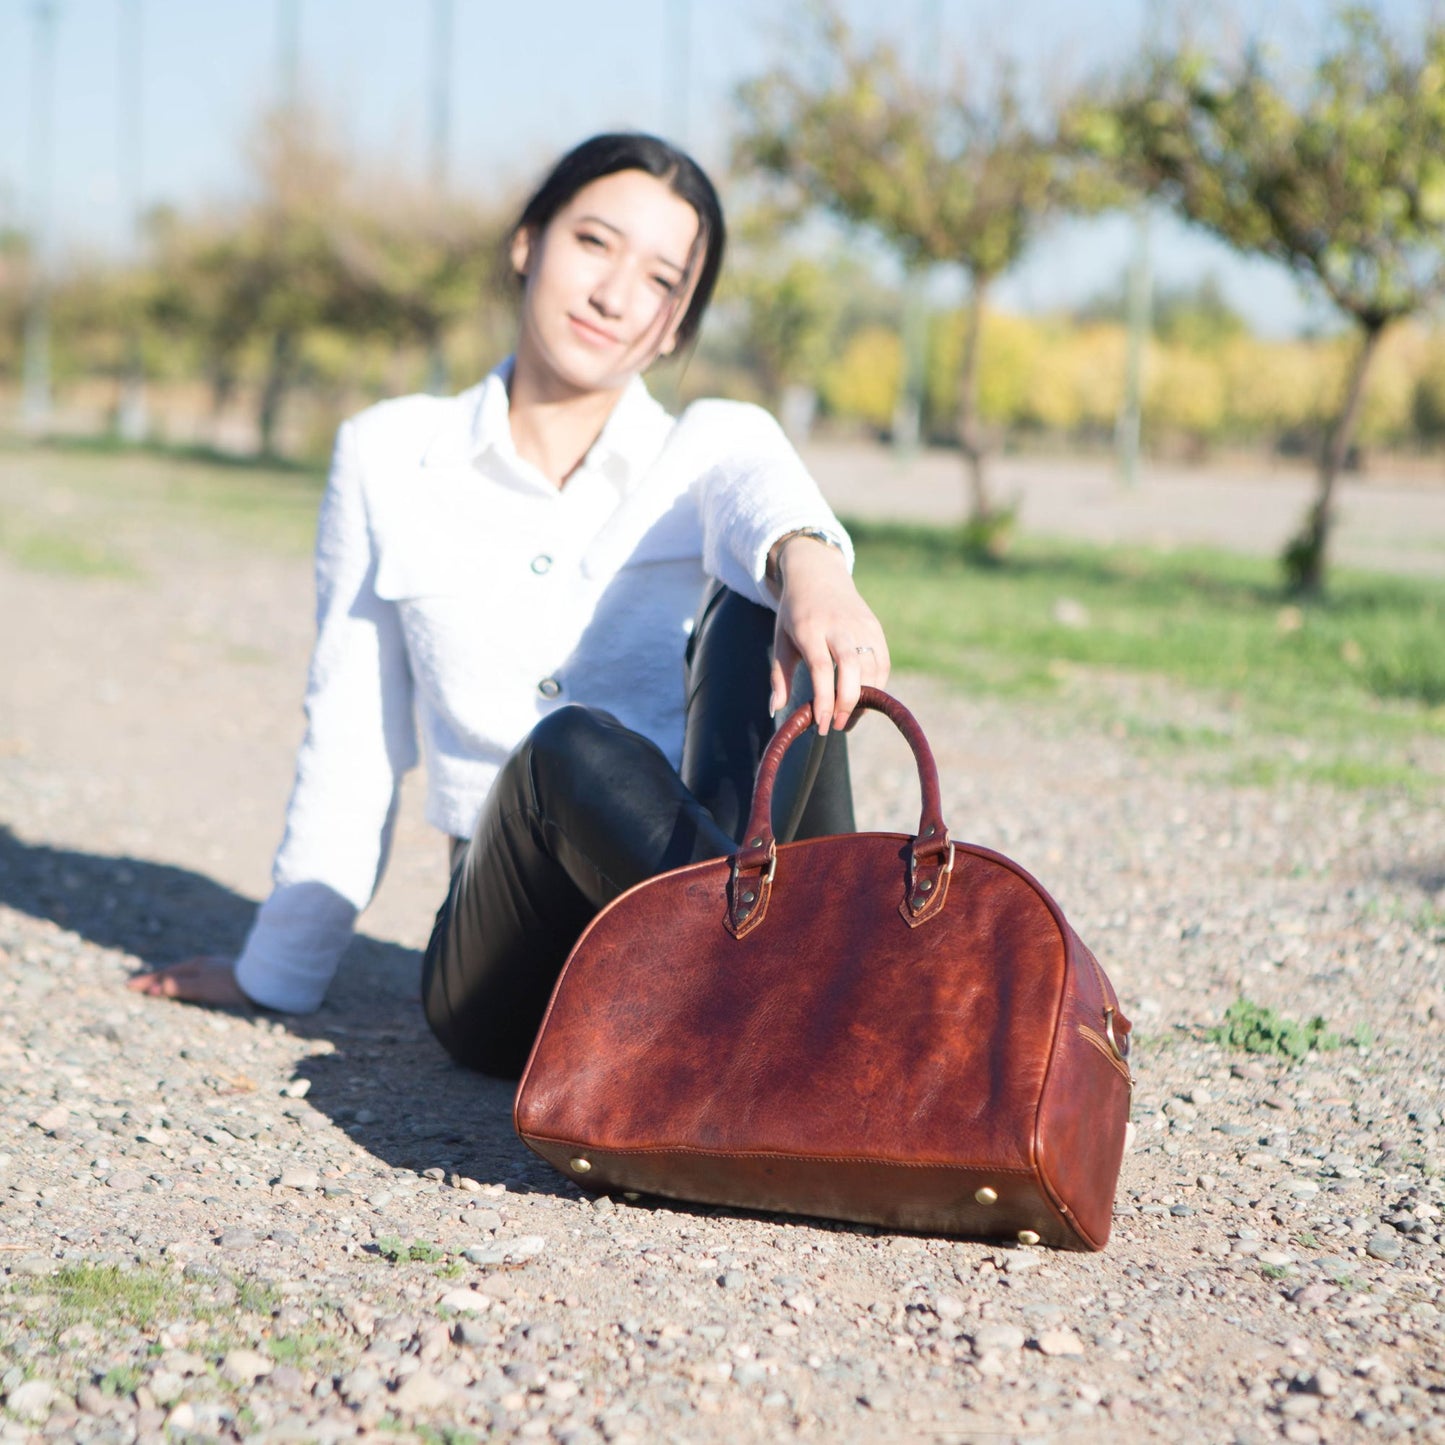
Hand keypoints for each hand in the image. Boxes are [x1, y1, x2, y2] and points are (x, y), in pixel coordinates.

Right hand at [126, 955, 251, 1007]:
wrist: (264, 980)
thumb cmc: (233, 984)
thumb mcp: (204, 986)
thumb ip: (181, 986)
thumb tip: (156, 987)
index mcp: (196, 965)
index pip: (165, 974)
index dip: (147, 981)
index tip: (128, 986)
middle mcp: (204, 964)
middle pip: (174, 972)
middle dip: (155, 979)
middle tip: (137, 986)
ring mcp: (214, 968)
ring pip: (186, 974)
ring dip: (170, 980)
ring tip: (158, 986)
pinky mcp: (224, 975)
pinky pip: (197, 978)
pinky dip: (184, 983)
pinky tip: (190, 987)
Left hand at [769, 536, 890, 733]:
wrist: (817, 573)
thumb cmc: (794, 613)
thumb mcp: (781, 639)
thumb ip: (779, 676)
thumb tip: (775, 711)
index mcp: (809, 628)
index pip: (821, 668)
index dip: (824, 699)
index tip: (821, 724)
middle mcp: (838, 625)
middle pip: (851, 667)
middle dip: (847, 701)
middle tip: (837, 725)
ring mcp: (860, 625)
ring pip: (871, 667)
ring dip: (864, 698)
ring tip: (848, 717)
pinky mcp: (875, 627)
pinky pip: (882, 662)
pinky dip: (877, 685)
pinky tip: (863, 699)